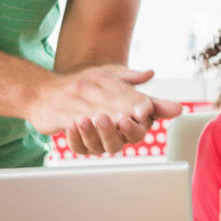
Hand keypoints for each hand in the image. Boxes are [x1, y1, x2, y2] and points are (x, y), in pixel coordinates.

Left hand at [26, 64, 183, 155]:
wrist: (70, 87)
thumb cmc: (98, 84)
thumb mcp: (115, 75)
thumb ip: (133, 77)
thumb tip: (150, 73)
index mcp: (130, 122)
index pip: (139, 131)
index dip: (135, 127)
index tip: (131, 117)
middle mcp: (116, 135)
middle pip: (119, 143)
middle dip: (110, 132)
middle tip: (103, 118)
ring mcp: (98, 142)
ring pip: (98, 147)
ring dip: (91, 134)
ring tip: (83, 119)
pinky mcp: (81, 144)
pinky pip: (78, 146)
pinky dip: (75, 137)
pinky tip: (71, 125)